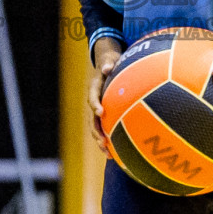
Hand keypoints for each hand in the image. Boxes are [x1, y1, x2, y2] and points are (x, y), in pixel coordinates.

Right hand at [87, 37, 124, 154]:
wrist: (107, 65)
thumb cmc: (111, 62)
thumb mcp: (110, 59)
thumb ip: (108, 63)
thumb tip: (107, 67)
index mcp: (95, 88)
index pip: (92, 97)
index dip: (95, 105)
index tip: (100, 112)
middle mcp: (95, 102)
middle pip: (92, 120)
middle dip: (97, 132)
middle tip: (103, 142)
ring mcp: (100, 110)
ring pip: (98, 128)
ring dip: (102, 141)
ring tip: (108, 154)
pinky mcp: (106, 116)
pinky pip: (107, 129)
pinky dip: (111, 140)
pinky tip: (120, 153)